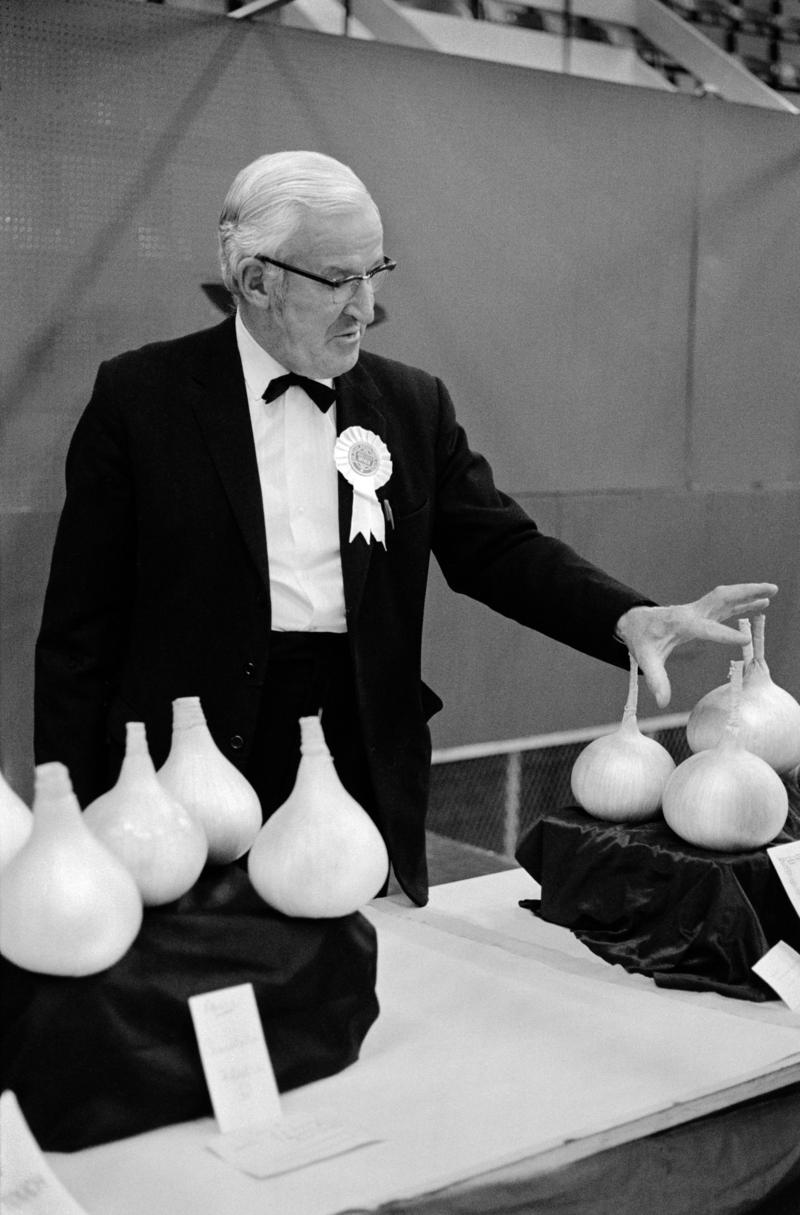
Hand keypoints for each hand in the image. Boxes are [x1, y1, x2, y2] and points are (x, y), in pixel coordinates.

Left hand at [615, 583, 777, 708]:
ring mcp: (698, 610)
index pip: (706, 629)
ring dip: (749, 593)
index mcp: (680, 624)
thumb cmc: (642, 639)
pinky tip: (759, 601)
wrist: (635, 621)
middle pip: (722, 599)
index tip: (744, 640)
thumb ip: (656, 680)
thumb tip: (662, 702)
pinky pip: (726, 605)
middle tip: (770, 590)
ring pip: (727, 598)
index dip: (724, 634)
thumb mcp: (645, 660)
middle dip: (746, 593)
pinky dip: (743, 601)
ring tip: (772, 591)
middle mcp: (692, 613)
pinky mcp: (702, 612)